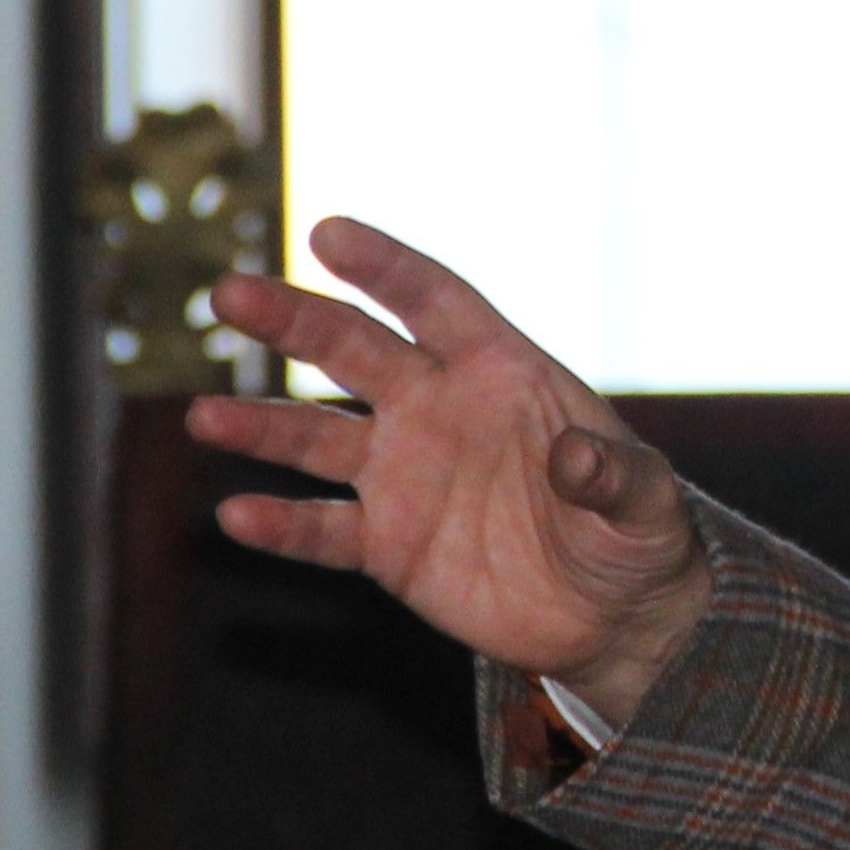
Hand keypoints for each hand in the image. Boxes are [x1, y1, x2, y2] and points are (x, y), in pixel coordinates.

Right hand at [186, 218, 712, 725]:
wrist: (612, 615)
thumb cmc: (634, 534)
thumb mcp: (645, 503)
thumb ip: (614, 474)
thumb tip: (578, 457)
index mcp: (500, 369)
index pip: (433, 301)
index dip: (385, 266)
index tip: (328, 233)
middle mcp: (437, 408)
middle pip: (353, 350)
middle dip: (294, 321)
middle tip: (230, 295)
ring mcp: (405, 475)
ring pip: (318, 437)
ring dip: (263, 426)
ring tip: (205, 417)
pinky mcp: (388, 545)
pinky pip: (324, 530)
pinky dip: (283, 526)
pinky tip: (237, 515)